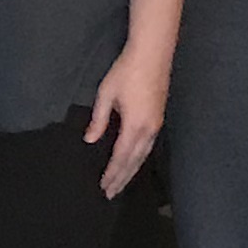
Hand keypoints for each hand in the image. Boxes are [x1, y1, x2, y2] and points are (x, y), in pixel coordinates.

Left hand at [86, 38, 172, 195]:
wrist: (153, 53)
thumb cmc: (126, 71)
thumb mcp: (106, 94)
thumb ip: (98, 119)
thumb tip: (90, 140)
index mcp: (135, 125)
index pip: (121, 157)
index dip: (111, 174)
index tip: (103, 187)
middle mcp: (149, 130)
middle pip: (134, 162)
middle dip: (121, 179)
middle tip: (110, 195)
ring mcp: (156, 125)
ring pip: (143, 156)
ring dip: (131, 171)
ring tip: (120, 184)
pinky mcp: (158, 118)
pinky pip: (148, 147)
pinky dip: (138, 159)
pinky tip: (132, 162)